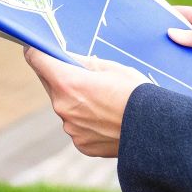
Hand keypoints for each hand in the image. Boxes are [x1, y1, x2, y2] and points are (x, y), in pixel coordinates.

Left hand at [22, 46, 151, 157]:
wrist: (157, 131)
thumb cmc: (137, 93)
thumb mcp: (112, 68)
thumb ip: (84, 63)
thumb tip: (68, 59)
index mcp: (67, 83)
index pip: (37, 60)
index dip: (35, 51)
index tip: (33, 47)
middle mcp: (62, 107)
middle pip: (49, 84)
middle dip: (59, 76)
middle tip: (76, 72)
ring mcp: (71, 128)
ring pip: (64, 106)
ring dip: (74, 100)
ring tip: (102, 100)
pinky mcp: (81, 144)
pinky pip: (76, 126)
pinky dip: (85, 120)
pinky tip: (106, 118)